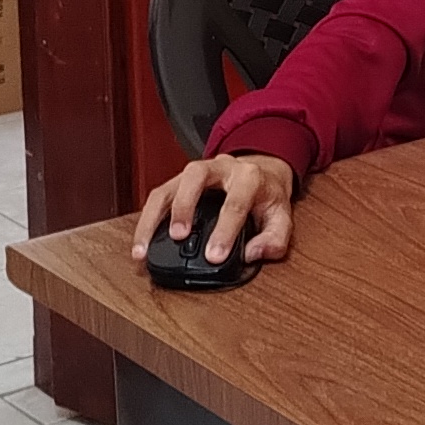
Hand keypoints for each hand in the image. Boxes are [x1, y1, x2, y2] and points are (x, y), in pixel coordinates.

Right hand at [138, 150, 294, 264]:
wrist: (260, 171)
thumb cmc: (266, 196)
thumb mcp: (282, 217)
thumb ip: (275, 239)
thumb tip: (253, 254)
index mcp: (249, 176)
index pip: (236, 201)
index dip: (225, 230)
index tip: (214, 255)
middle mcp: (219, 168)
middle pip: (196, 177)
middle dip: (184, 207)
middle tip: (178, 237)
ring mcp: (196, 173)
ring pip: (169, 185)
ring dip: (154, 217)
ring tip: (144, 248)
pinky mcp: (178, 181)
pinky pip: (158, 196)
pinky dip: (146, 220)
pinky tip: (141, 242)